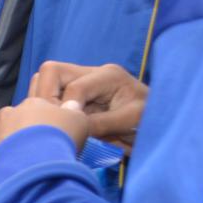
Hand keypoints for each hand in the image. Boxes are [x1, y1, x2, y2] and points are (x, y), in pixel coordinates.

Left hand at [0, 98, 88, 196]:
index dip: (37, 125)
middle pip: (4, 121)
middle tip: (27, 153)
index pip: (30, 109)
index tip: (46, 140)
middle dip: (12, 134)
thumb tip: (69, 105)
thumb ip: (72, 112)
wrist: (39, 163)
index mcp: (30, 107)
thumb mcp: (79, 120)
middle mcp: (6, 121)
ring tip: (4, 166)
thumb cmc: (61, 140)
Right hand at [30, 61, 147, 150]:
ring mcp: (81, 82)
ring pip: (44, 81)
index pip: (75, 87)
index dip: (66, 109)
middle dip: (45, 98)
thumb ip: (101, 123)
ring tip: (54, 126)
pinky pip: (48, 94)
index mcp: (109, 75)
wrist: (159, 124)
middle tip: (52, 125)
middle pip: (51, 72)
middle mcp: (91, 73)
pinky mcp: (75, 95)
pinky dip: (45, 109)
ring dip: (43, 103)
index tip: (69, 131)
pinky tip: (56, 126)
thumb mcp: (130, 123)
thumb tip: (70, 125)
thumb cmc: (150, 121)